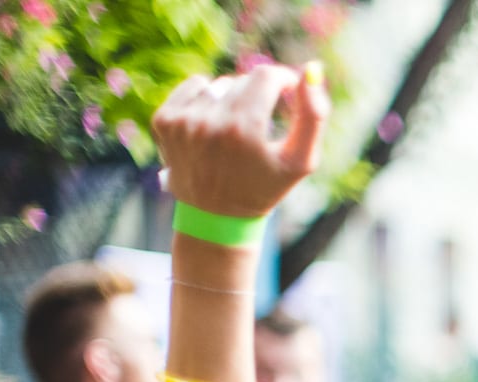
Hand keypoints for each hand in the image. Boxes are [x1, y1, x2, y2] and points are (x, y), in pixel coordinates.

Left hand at [151, 63, 329, 219]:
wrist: (217, 216)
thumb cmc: (266, 186)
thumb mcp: (301, 159)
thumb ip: (313, 116)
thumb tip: (312, 70)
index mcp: (244, 129)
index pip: (266, 76)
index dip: (282, 80)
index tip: (287, 91)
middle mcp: (209, 122)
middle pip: (243, 82)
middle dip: (256, 98)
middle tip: (258, 131)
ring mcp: (183, 121)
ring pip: (219, 86)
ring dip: (230, 102)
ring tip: (232, 134)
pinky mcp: (164, 120)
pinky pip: (194, 86)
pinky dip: (205, 99)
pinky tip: (210, 126)